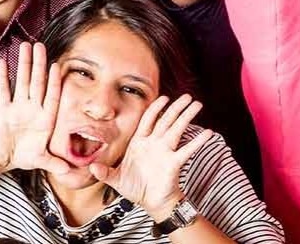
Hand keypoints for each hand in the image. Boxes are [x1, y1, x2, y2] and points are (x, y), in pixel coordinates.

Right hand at [0, 43, 69, 173]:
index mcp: (46, 118)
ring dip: (23, 64)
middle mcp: (33, 108)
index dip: (55, 82)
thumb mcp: (42, 160)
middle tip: (40, 45)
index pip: (52, 96)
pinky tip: (3, 61)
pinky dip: (3, 77)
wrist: (6, 157)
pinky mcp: (3, 109)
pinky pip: (3, 90)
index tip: (58, 66)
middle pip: (37, 82)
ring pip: (21, 81)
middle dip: (39, 64)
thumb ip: (54, 164)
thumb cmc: (27, 155)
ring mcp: (18, 106)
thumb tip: (69, 174)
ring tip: (24, 46)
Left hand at [89, 94, 212, 220]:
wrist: (150, 202)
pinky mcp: (174, 163)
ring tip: (197, 105)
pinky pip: (187, 150)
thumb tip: (92, 167)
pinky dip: (197, 141)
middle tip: (188, 96)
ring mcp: (165, 152)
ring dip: (186, 117)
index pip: (148, 120)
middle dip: (176, 108)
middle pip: (166, 121)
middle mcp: (154, 144)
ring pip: (177, 130)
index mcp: (140, 143)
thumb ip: (104, 172)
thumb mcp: (115, 179)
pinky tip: (207, 132)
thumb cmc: (135, 187)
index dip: (155, 108)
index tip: (163, 97)